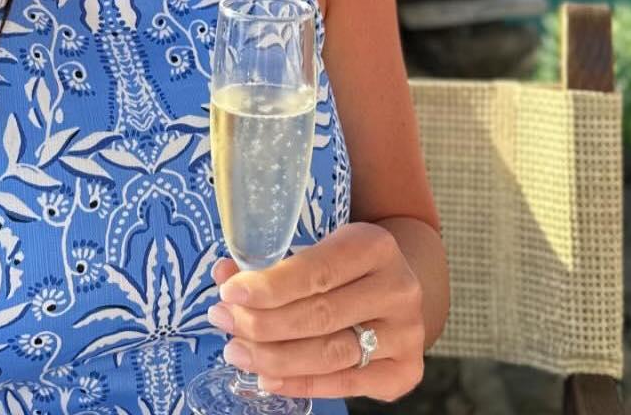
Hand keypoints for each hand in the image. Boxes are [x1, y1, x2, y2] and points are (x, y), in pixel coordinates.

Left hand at [207, 222, 425, 401]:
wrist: (395, 288)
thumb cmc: (345, 265)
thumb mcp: (317, 247)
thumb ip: (272, 261)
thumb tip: (224, 274)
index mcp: (376, 246)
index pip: (317, 271)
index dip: (270, 286)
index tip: (230, 293)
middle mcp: (398, 289)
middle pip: (321, 316)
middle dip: (263, 324)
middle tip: (224, 322)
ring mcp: (406, 334)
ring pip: (331, 354)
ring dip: (275, 357)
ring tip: (237, 352)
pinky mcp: (405, 371)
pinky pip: (345, 384)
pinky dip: (301, 383)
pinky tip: (269, 377)